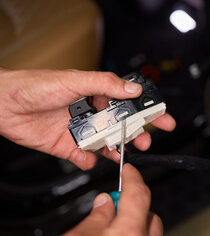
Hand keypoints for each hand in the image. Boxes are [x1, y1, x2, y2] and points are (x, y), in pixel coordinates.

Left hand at [0, 68, 175, 169]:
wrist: (4, 103)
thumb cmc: (36, 85)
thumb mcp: (75, 80)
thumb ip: (106, 84)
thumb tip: (132, 88)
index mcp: (97, 95)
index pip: (129, 103)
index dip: (147, 110)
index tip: (162, 118)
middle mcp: (91, 113)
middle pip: (122, 127)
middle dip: (137, 134)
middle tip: (146, 140)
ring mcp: (81, 130)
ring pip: (106, 144)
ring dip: (116, 150)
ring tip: (121, 153)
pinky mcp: (67, 146)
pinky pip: (84, 158)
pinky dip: (87, 161)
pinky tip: (85, 157)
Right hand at [64, 164, 162, 235]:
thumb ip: (96, 216)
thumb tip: (104, 202)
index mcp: (128, 232)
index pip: (138, 193)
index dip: (132, 177)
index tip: (128, 170)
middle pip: (149, 213)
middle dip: (134, 206)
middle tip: (114, 207)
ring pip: (151, 230)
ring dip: (137, 223)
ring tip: (114, 227)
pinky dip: (136, 235)